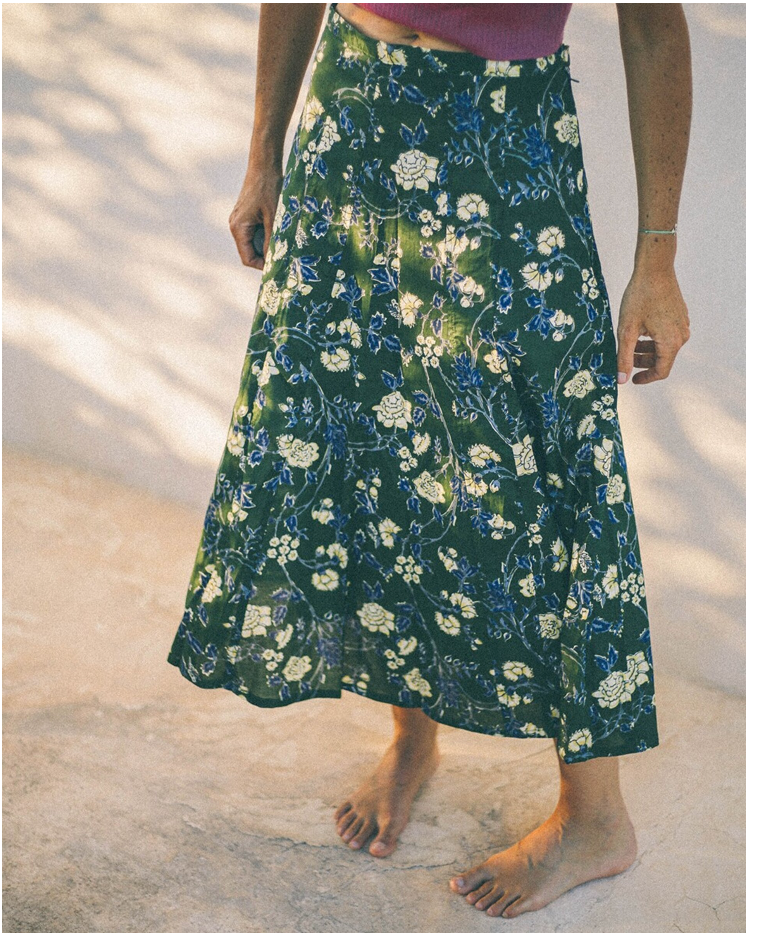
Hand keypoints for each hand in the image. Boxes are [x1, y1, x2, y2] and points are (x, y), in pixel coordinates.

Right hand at [229, 157, 283, 269]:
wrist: (264, 164)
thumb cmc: (269, 188)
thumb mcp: (273, 217)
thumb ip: (271, 240)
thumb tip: (273, 261)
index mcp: (238, 228)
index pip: (247, 259)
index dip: (262, 266)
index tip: (278, 266)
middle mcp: (235, 225)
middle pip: (249, 252)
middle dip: (265, 256)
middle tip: (284, 256)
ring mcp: (240, 220)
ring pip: (253, 243)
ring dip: (267, 245)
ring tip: (283, 243)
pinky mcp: (246, 215)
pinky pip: (254, 233)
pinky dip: (266, 236)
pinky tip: (278, 231)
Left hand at [616, 265, 689, 383]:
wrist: (655, 269)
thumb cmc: (640, 297)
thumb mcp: (626, 330)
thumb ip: (624, 357)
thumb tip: (622, 380)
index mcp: (671, 342)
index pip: (661, 371)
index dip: (646, 378)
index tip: (632, 379)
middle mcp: (682, 336)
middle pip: (663, 359)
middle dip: (643, 362)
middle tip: (626, 359)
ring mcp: (683, 325)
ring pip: (664, 347)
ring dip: (647, 350)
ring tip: (629, 344)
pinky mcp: (681, 316)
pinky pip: (668, 335)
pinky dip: (653, 339)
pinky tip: (640, 330)